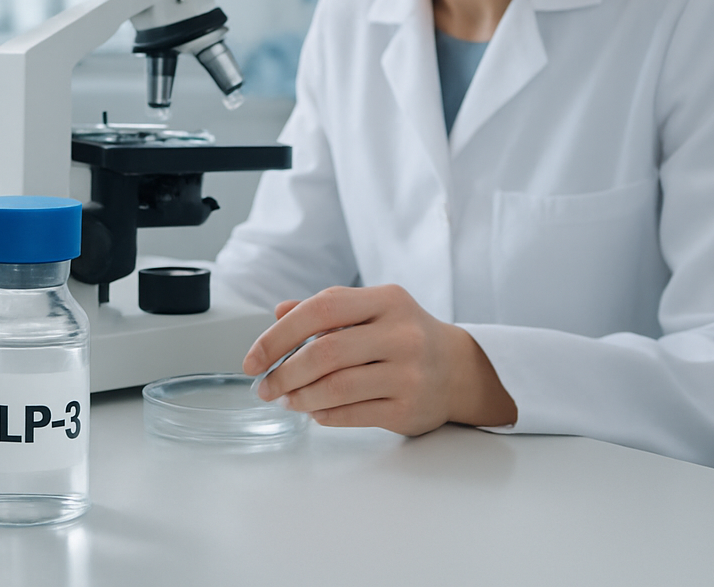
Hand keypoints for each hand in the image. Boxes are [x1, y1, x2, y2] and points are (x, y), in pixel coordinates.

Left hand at [242, 284, 516, 435]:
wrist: (460, 369)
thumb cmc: (404, 335)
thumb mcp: (372, 310)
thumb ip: (327, 310)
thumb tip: (279, 312)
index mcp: (386, 300)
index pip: (321, 309)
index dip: (279, 334)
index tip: (254, 357)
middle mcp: (401, 333)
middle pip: (325, 352)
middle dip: (284, 372)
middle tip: (265, 386)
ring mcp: (408, 372)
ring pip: (337, 387)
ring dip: (300, 397)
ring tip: (286, 400)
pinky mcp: (410, 408)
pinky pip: (353, 413)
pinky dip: (325, 414)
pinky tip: (314, 411)